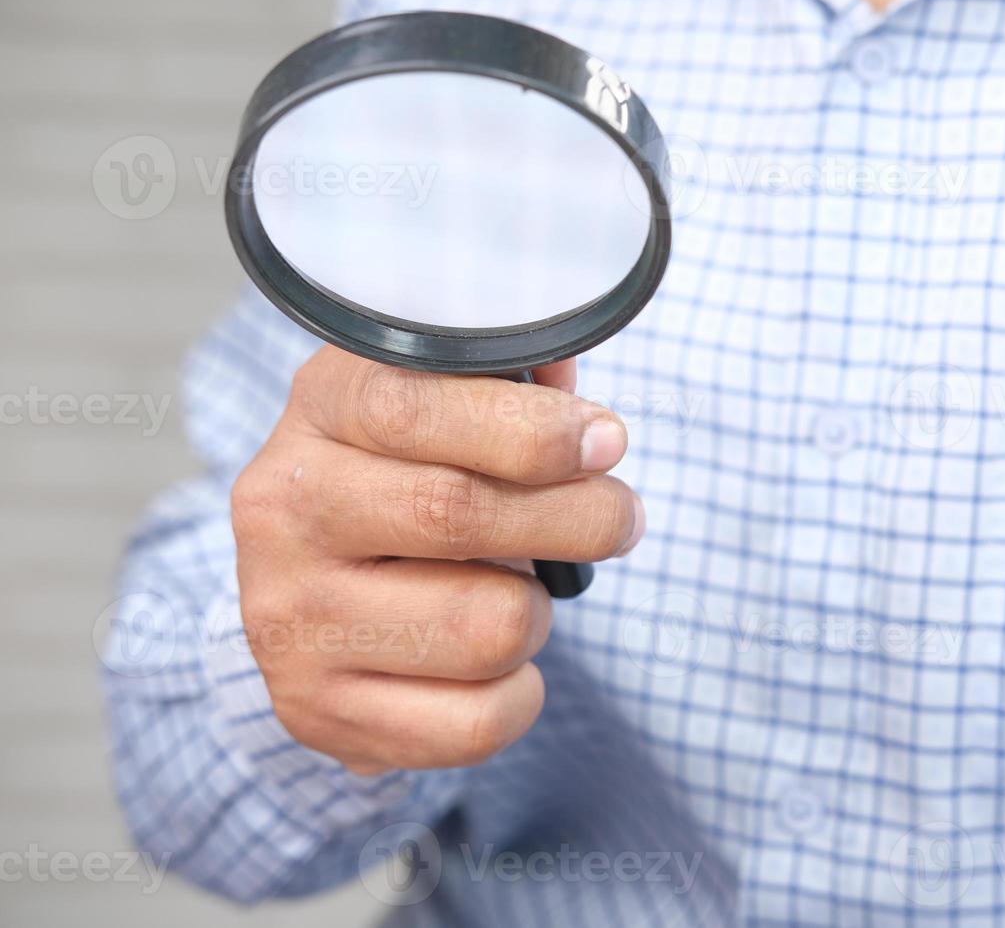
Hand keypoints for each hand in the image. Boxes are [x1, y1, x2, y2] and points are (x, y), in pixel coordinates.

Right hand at [230, 346, 642, 773]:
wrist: (313, 590)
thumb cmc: (411, 476)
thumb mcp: (443, 402)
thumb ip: (516, 385)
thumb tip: (587, 414)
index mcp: (319, 410)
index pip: (417, 407)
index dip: (531, 429)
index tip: (607, 441)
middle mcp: (284, 511)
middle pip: (457, 514)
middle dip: (578, 516)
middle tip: (618, 518)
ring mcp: (290, 620)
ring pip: (490, 627)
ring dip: (536, 613)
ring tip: (513, 594)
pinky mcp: (317, 711)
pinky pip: (478, 722)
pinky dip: (519, 695)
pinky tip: (493, 664)